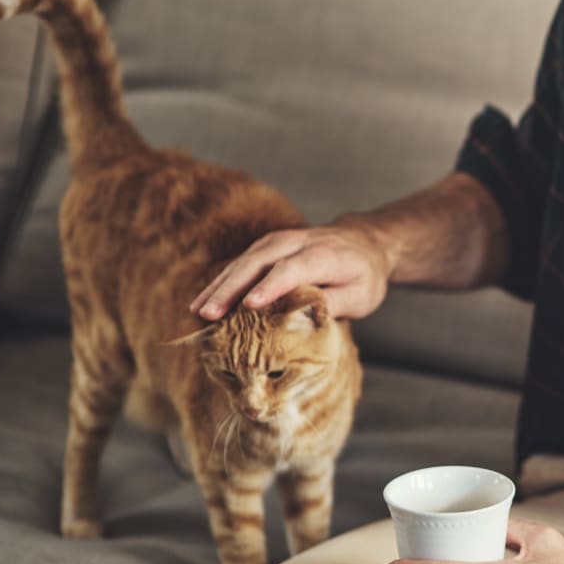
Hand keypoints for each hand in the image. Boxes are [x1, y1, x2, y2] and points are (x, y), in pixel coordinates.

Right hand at [189, 217, 391, 320]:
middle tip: (209, 314)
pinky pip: (242, 262)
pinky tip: (205, 301)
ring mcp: (280, 241)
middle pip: (259, 262)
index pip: (292, 269)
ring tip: (198, 311)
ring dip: (220, 284)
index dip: (270, 286)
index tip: (249, 305)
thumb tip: (304, 321)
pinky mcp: (268, 246)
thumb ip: (332, 304)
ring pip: (245, 260)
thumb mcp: (360, 295)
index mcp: (324, 254)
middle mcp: (297, 242)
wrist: (365, 242)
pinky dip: (223, 281)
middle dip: (232, 288)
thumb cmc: (363, 274)